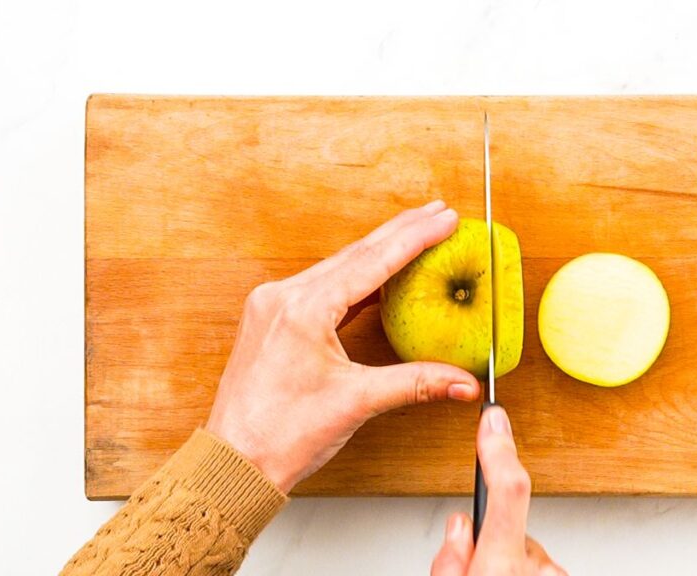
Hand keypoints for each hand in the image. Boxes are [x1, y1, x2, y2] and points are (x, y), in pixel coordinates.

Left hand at [206, 200, 480, 491]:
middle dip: (400, 232)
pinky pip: (321, 285)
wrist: (234, 462)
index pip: (372, 262)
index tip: (444, 218)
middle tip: (438, 211)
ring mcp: (273, 305)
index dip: (414, 238)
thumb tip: (462, 381)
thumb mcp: (357, 402)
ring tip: (415, 233)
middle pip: (355, 254)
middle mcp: (283, 297)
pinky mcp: (272, 318)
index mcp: (303, 309)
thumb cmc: (279, 436)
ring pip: (337, 266)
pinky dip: (355, 277)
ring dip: (378, 251)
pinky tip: (377, 273)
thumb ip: (415, 383)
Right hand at [431, 407, 566, 575]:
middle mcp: (534, 569)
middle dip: (488, 537)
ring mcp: (552, 575)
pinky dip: (523, 572)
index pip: (506, 488)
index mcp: (499, 566)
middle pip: (507, 523)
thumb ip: (450, 556)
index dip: (499, 448)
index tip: (494, 418)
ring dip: (506, 560)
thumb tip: (460, 527)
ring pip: (523, 546)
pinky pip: (538, 565)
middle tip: (471, 569)